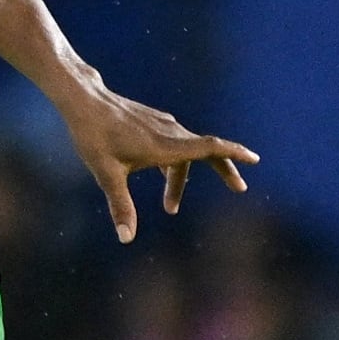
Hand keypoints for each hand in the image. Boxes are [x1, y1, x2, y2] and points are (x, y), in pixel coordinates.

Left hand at [59, 82, 257, 241]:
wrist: (84, 101)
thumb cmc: (94, 136)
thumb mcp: (106, 175)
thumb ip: (120, 206)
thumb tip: (126, 238)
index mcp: (166, 146)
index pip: (210, 148)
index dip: (234, 154)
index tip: (254, 159)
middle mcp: (170, 133)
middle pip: (207, 151)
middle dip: (223, 170)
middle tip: (239, 189)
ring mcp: (163, 125)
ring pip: (186, 152)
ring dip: (182, 179)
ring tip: (170, 208)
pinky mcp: (153, 122)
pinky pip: (174, 144)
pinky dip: (175, 163)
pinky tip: (161, 175)